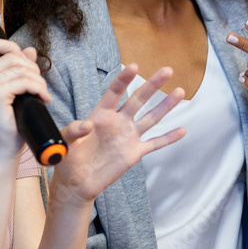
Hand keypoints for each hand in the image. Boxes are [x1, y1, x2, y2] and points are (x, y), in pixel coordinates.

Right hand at [0, 37, 49, 162]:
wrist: (2, 150)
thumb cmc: (7, 123)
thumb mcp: (12, 91)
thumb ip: (18, 69)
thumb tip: (31, 50)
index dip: (13, 47)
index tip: (26, 65)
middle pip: (11, 56)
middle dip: (31, 68)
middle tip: (38, 85)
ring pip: (20, 68)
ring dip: (38, 80)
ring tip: (42, 93)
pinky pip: (24, 81)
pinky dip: (38, 87)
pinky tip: (43, 98)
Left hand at [50, 65, 184, 204]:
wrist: (76, 183)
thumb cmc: (68, 158)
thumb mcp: (65, 141)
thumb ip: (74, 130)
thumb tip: (87, 125)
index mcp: (100, 115)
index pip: (115, 92)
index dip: (124, 79)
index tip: (134, 66)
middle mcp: (118, 122)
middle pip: (138, 99)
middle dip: (153, 85)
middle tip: (167, 70)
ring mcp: (128, 136)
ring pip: (151, 118)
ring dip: (165, 106)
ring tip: (180, 92)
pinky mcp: (134, 153)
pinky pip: (154, 144)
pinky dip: (168, 138)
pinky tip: (182, 130)